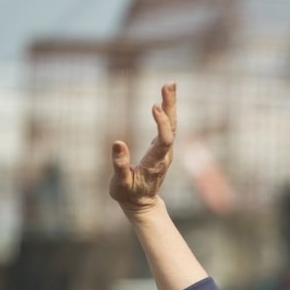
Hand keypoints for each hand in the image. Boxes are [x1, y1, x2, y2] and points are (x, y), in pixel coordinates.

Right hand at [109, 83, 176, 216]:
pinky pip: (167, 127)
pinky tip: (165, 100)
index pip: (165, 140)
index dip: (162, 123)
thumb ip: (119, 165)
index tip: (154, 106)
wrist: (142, 204)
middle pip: (172, 128)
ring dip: (170, 105)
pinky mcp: (162, 148)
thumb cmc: (128, 194)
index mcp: (155, 163)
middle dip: (170, 106)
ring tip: (169, 85)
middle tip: (169, 85)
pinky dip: (166, 112)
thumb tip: (117, 142)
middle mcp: (164, 155)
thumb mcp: (120, 183)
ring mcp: (165, 151)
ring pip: (171, 126)